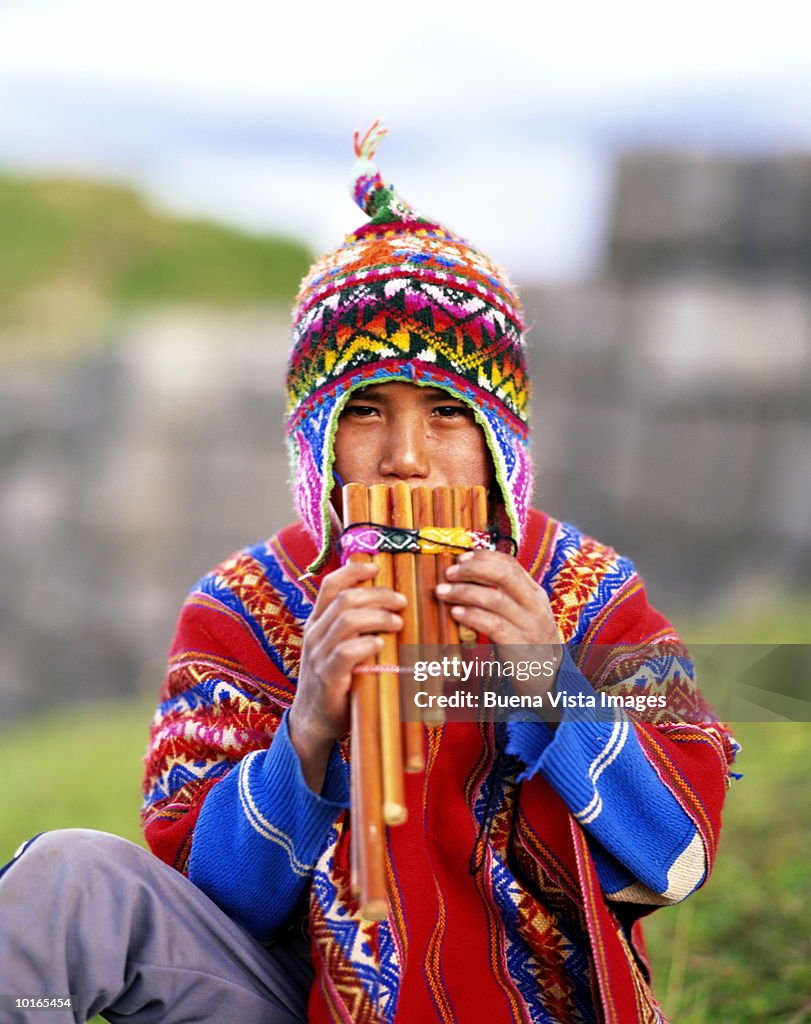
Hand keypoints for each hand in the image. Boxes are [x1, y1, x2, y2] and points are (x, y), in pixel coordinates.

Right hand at [288, 561, 405, 789]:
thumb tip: (387, 604)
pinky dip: (367, 643)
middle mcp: (315, 634)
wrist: (313, 720)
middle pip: (345, 598)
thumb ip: (354, 626)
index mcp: (317, 622)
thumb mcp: (338, 647)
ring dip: (378, 616)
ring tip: (398, 622)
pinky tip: (382, 644)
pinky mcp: (328, 677)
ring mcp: (319, 655)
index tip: (378, 567)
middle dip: (378, 594)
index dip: (354, 571)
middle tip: (402, 601)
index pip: (330, 584)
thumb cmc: (336, 679)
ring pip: (347, 620)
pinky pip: (346, 652)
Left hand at [435, 550, 562, 697]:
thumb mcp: (521, 614)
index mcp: (534, 593)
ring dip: (464, 592)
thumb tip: (467, 577)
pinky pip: (493, 625)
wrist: (547, 679)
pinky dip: (472, 616)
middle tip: (449, 573)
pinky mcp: (519, 646)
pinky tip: (456, 613)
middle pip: (504, 575)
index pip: (510, 564)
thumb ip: (502, 596)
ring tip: (443, 592)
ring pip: (495, 599)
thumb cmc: (526, 642)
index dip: (483, 557)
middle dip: (472, 570)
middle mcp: (535, 606)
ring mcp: (530, 626)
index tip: (460, 558)